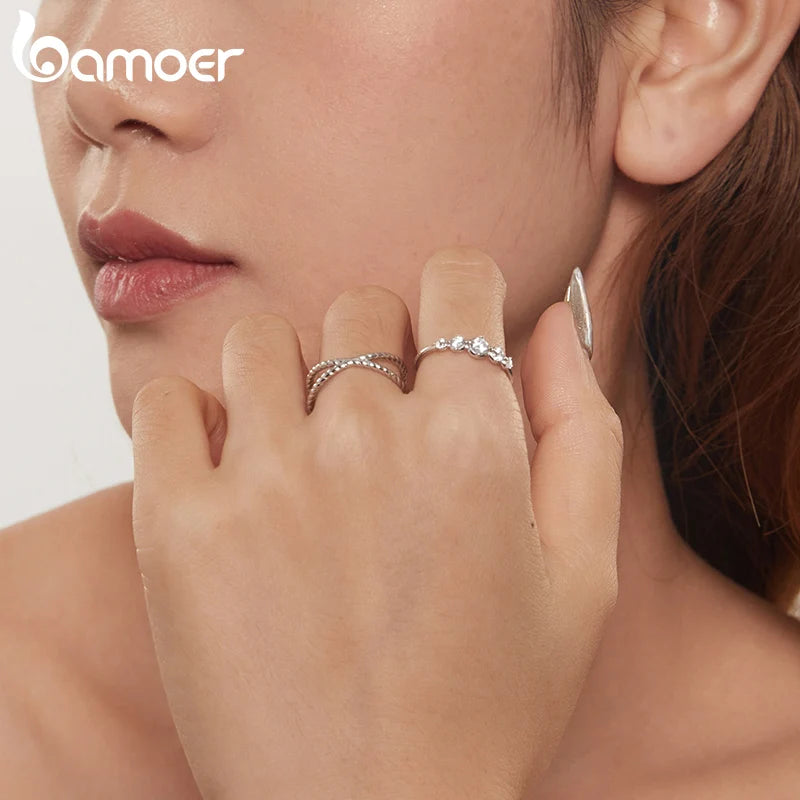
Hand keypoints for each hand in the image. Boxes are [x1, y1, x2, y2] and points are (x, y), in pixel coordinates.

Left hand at [131, 247, 622, 799]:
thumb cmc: (490, 701)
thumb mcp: (582, 571)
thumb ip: (581, 427)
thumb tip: (549, 320)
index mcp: (470, 437)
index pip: (456, 281)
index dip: (458, 298)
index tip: (445, 335)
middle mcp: (365, 436)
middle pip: (360, 309)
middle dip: (378, 351)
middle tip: (378, 431)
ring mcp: (264, 475)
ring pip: (262, 341)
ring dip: (285, 377)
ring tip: (300, 450)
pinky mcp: (179, 522)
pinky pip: (167, 401)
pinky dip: (193, 414)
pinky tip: (227, 465)